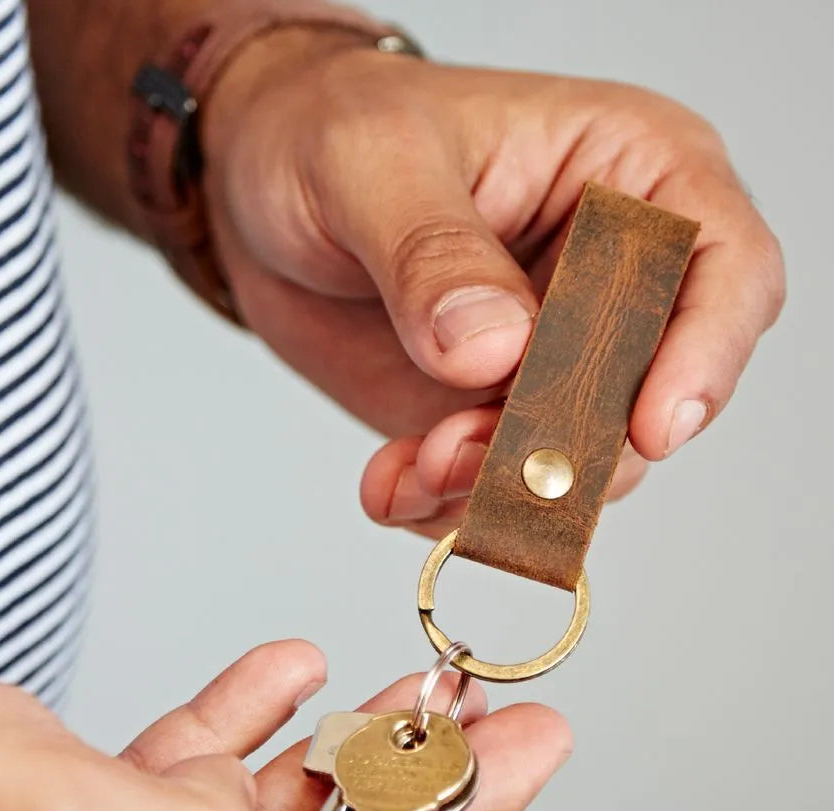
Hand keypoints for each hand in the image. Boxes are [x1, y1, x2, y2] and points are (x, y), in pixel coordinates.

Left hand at [203, 33, 784, 538]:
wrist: (256, 194)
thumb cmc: (326, 133)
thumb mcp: (368, 164)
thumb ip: (434, 252)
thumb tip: (496, 350)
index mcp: (630, 176)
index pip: (723, 271)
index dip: (703, 358)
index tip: (645, 428)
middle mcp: (609, 279)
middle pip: (648, 394)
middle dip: (566, 450)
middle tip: (462, 453)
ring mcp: (549, 360)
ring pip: (574, 464)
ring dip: (497, 491)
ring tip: (411, 467)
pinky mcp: (487, 416)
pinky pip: (494, 491)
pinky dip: (444, 507)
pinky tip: (388, 484)